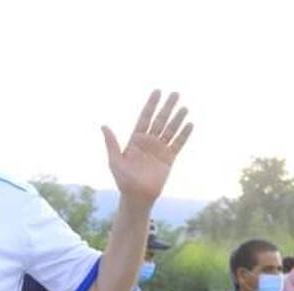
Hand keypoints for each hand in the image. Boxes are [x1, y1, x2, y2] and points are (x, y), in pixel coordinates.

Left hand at [102, 90, 193, 207]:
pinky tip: (190, 124)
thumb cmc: (123, 180)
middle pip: (160, 120)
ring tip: (184, 107)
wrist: (137, 197)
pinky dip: (184, 135)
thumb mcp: (115, 161)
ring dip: (177, 119)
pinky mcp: (169, 159)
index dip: (151, 104)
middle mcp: (149, 142)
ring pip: (170, 130)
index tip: (157, 92)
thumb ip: (112, 143)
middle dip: (167, 107)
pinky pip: (178, 144)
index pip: (145, 117)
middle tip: (175, 93)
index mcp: (136, 139)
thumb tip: (103, 126)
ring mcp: (160, 149)